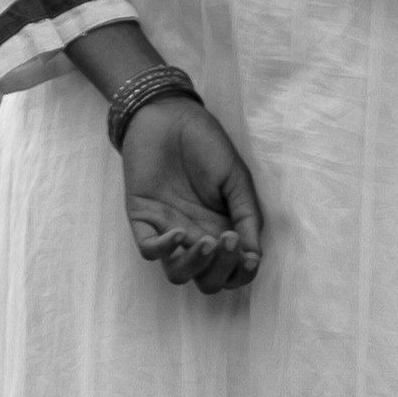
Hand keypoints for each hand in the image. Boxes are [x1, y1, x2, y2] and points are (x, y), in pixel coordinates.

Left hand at [117, 92, 266, 295]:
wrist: (170, 115)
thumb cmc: (206, 144)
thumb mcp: (237, 179)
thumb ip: (247, 216)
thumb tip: (255, 255)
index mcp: (221, 230)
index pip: (232, 271)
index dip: (242, 273)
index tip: (250, 257)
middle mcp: (196, 237)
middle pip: (207, 281)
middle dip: (221, 270)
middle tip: (229, 241)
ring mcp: (168, 230)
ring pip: (177, 274)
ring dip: (194, 265)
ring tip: (206, 241)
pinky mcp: (143, 218)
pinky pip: (148, 250)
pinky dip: (163, 249)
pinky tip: (178, 232)